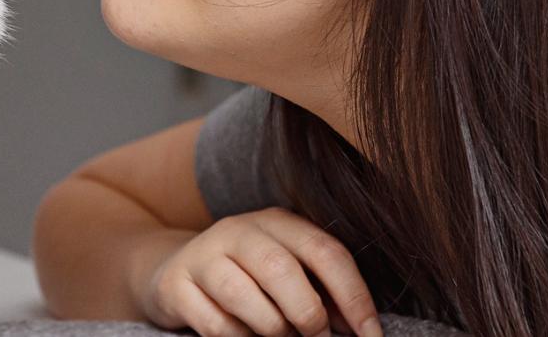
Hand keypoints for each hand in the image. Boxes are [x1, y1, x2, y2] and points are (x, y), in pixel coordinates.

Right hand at [137, 207, 382, 336]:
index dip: (354, 297)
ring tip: (279, 336)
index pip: (325, 251)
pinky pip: (214, 324)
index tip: (371, 336)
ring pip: (243, 296)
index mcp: (276, 221)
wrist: (178, 271)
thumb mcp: (286, 271)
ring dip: (271, 329)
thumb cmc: (248, 277)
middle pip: (281, 269)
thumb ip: (320, 290)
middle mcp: (238, 230)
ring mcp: (203, 255)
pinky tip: (243, 335)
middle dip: (307, 313)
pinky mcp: (177, 285)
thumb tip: (358, 328)